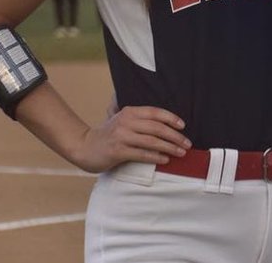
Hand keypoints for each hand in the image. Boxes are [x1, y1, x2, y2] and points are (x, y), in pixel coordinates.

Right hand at [70, 106, 190, 172]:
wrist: (84, 147)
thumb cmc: (109, 134)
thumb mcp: (123, 120)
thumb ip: (140, 118)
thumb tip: (166, 121)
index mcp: (130, 111)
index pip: (155, 112)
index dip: (171, 118)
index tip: (183, 126)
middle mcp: (126, 122)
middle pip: (157, 128)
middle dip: (175, 136)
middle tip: (187, 143)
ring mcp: (121, 136)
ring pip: (152, 142)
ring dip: (169, 147)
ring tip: (181, 152)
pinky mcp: (117, 151)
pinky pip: (141, 154)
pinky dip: (155, 157)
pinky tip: (165, 159)